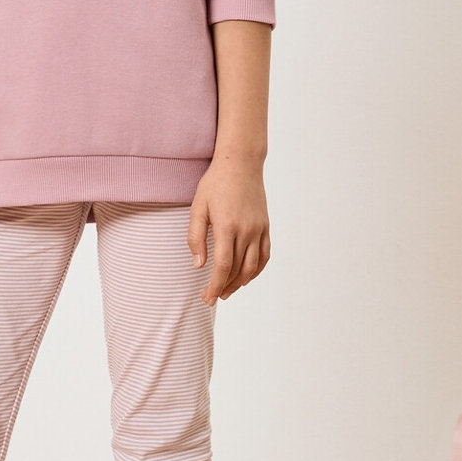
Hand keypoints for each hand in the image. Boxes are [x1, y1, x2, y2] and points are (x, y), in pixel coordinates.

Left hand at [188, 156, 269, 304]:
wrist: (241, 163)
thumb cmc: (215, 183)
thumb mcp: (198, 207)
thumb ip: (196, 237)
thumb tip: (198, 265)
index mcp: (227, 226)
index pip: (224, 265)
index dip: (215, 285)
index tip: (207, 297)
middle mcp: (246, 230)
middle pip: (238, 269)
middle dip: (225, 287)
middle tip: (212, 297)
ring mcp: (259, 229)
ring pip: (253, 266)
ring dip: (240, 283)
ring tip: (227, 291)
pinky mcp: (265, 226)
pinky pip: (265, 255)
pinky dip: (257, 271)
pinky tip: (246, 278)